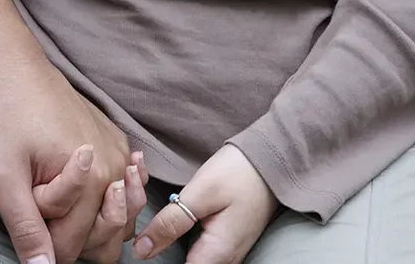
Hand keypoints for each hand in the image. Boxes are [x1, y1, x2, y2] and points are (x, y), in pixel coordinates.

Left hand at [0, 77, 144, 262]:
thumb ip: (25, 226)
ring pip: (116, 217)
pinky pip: (120, 188)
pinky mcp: (116, 141)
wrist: (12, 67)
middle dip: (66, 235)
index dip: (40, 245)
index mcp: (92, 180)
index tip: (20, 220)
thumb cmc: (1, 118)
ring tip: (55, 202)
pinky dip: (104, 199)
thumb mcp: (2, 176)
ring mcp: (120, 153)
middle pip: (100, 237)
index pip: (71, 246)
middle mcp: (115, 168)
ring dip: (89, 221)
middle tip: (34, 208)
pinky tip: (81, 191)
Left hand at [135, 145, 278, 263]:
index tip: (142, 242)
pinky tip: (176, 214)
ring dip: (171, 239)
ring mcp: (228, 252)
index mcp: (216, 254)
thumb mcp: (200, 194)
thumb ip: (171, 223)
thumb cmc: (238, 173)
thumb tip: (142, 250)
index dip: (157, 257)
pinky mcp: (227, 241)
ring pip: (191, 257)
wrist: (272, 160)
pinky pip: (200, 247)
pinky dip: (183, 232)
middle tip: (147, 225)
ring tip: (160, 218)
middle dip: (161, 246)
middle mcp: (225, 260)